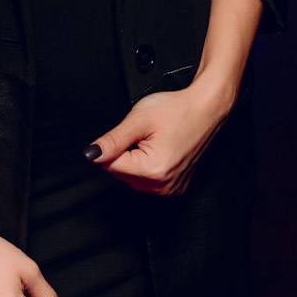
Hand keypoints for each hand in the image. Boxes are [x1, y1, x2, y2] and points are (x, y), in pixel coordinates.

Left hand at [82, 77, 232, 197]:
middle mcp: (163, 185)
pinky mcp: (175, 186)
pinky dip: (148, 167)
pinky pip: (148, 181)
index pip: (110, 165)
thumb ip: (111, 140)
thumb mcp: (138, 119)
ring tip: (154, 141)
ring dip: (136, 161)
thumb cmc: (178, 110)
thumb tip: (91, 154)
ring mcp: (171, 188)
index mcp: (152, 170)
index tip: (132, 133)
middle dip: (126, 153)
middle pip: (121, 174)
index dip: (115, 145)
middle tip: (144, 135)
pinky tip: (160, 150)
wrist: (205, 109)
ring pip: (133, 179)